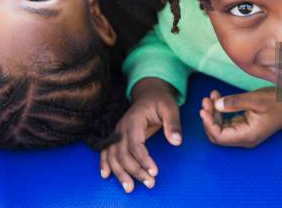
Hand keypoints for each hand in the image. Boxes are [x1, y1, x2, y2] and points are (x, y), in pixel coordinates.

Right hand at [100, 78, 181, 192]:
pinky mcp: (117, 136)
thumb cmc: (160, 100)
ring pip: (113, 155)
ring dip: (120, 173)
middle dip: (135, 171)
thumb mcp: (170, 108)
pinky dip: (104, 163)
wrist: (149, 93)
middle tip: (150, 183)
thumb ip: (173, 124)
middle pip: (123, 153)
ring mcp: (117, 132)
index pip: (136, 144)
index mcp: (134, 120)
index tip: (154, 172)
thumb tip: (176, 141)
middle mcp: (122, 127)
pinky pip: (106, 151)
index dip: (143, 160)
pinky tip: (106, 175)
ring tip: (130, 188)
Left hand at [199, 87, 281, 147]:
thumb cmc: (278, 102)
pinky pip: (227, 122)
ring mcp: (244, 132)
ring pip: (221, 127)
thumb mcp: (257, 99)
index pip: (220, 137)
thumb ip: (235, 102)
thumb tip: (216, 105)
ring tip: (210, 96)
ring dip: (213, 113)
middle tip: (205, 100)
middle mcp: (244, 138)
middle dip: (209, 118)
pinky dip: (220, 111)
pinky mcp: (245, 125)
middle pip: (218, 134)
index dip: (209, 124)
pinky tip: (218, 97)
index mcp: (248, 135)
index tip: (204, 109)